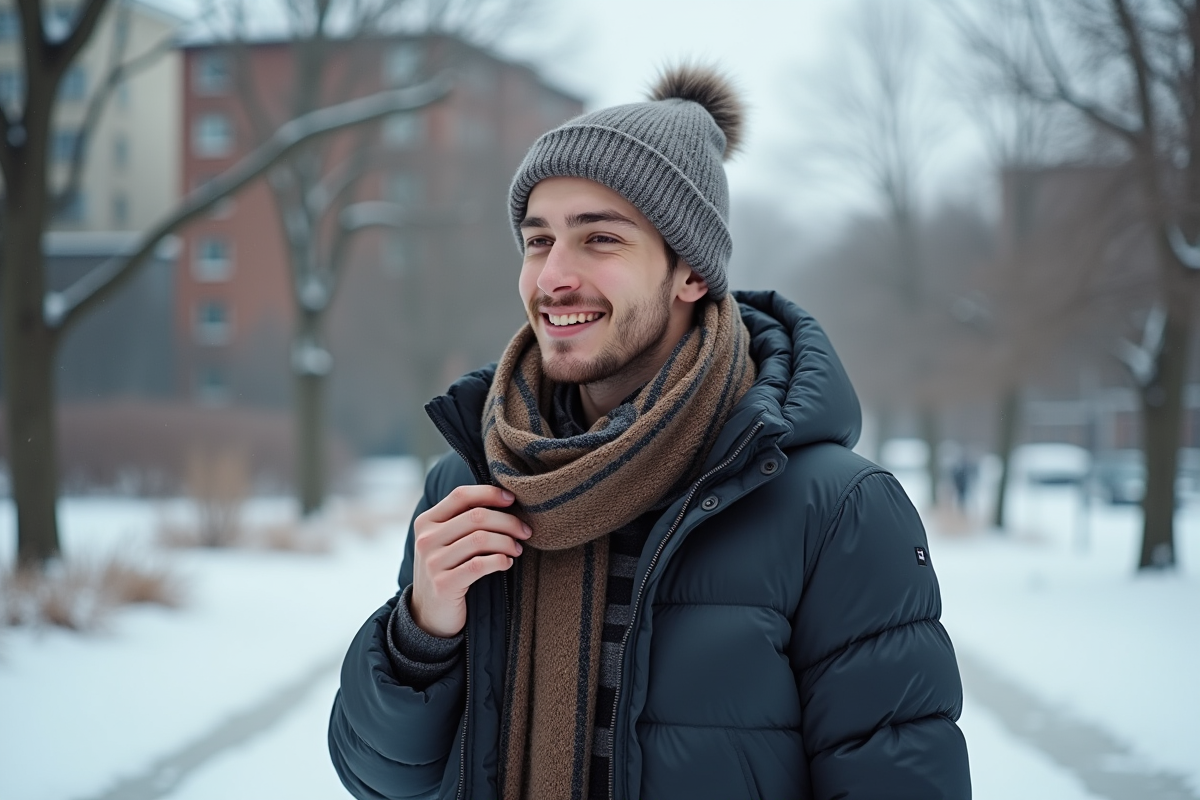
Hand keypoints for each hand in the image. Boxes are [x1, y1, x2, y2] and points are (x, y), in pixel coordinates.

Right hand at [410, 485, 529, 637]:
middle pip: (476, 516)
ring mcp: (432, 562)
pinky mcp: (443, 585)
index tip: (512, 500)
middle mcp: (426, 539)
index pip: (461, 495)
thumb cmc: (448, 570)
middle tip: (525, 531)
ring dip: (507, 542)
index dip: (490, 493)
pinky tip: (507, 563)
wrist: (429, 614)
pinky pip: (479, 565)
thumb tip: (506, 500)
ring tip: (517, 549)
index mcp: (427, 521)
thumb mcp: (447, 541)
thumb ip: (464, 520)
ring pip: (480, 539)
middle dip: (508, 521)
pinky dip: (500, 561)